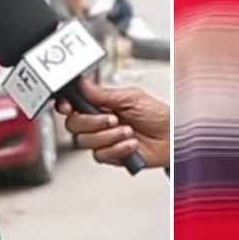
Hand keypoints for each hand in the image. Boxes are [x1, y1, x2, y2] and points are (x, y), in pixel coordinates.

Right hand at [54, 78, 169, 168]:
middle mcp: (99, 122)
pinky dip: (117, 149)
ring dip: (109, 136)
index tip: (68, 106)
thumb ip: (104, 93)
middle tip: (113, 118)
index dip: (66, 106)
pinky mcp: (111, 155)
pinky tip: (131, 144)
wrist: (172, 136)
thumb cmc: (157, 114)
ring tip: (129, 131)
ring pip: (85, 141)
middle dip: (93, 122)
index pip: (73, 105)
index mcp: (101, 104)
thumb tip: (82, 84)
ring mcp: (104, 139)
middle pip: (74, 125)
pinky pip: (100, 155)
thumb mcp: (131, 97)